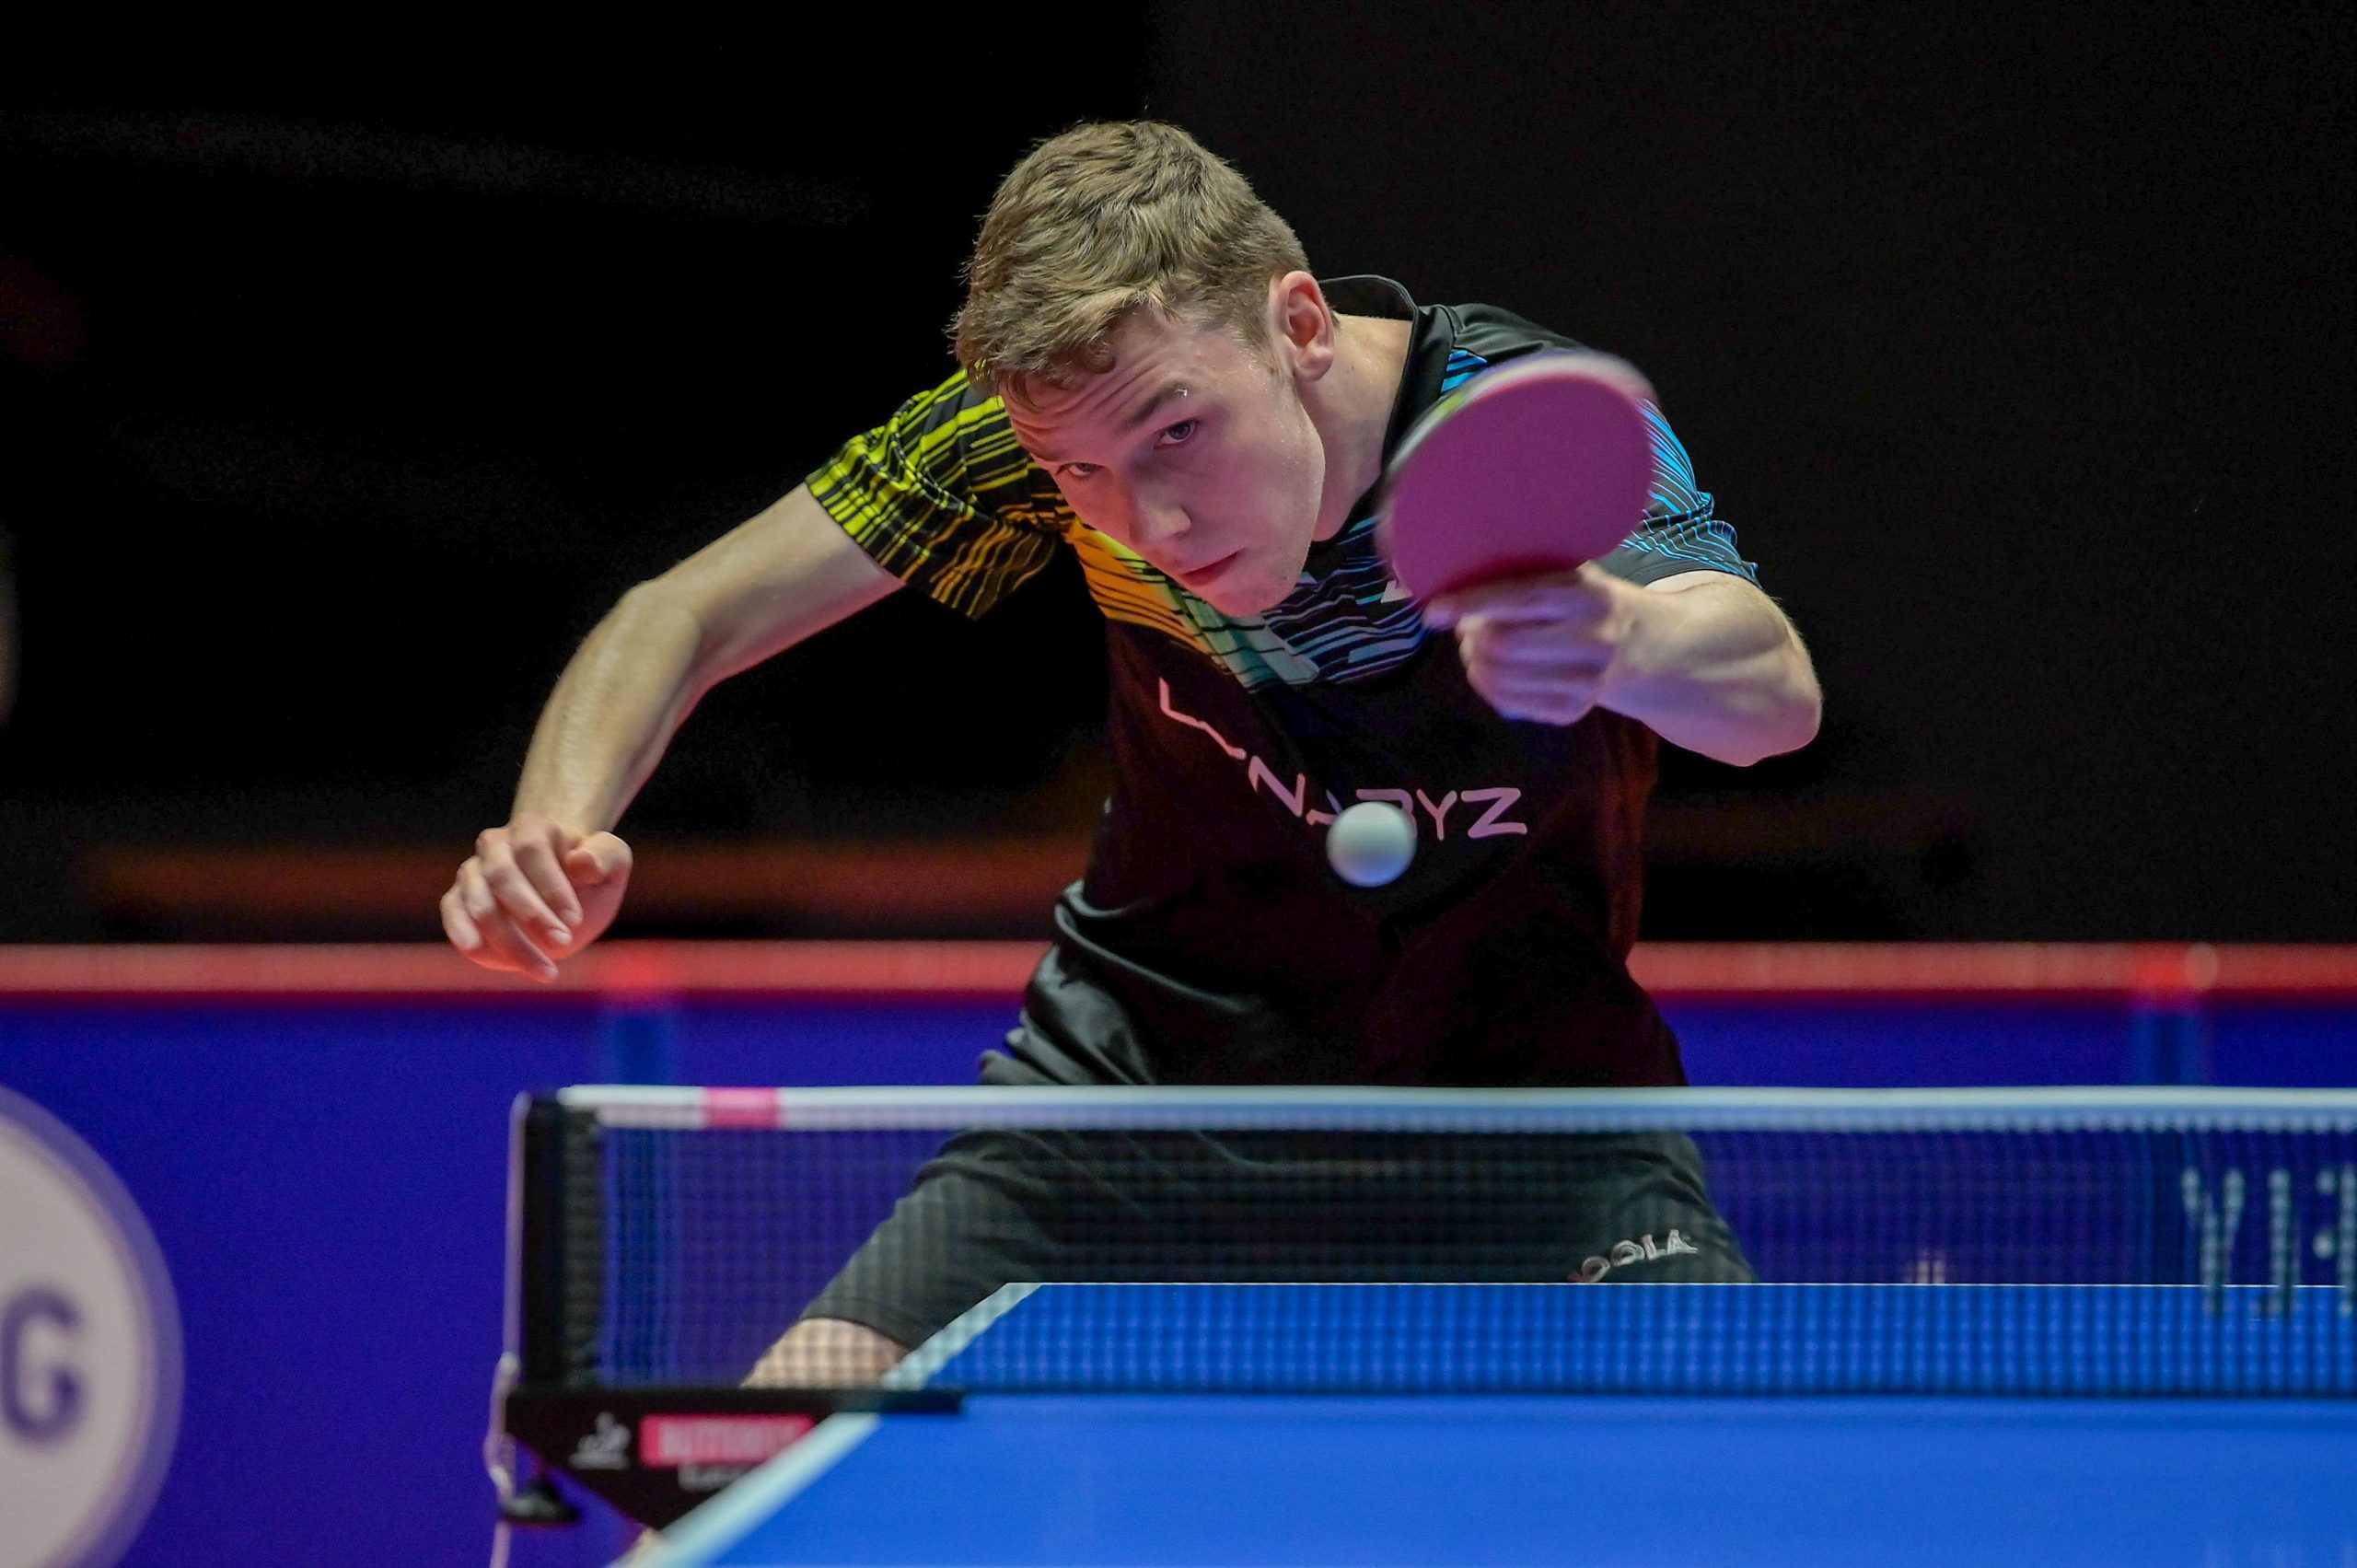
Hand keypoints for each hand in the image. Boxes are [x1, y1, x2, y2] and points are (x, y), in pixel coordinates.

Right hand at [441, 814, 633, 980]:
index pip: (532, 850)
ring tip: (547, 970)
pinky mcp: (458, 900)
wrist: (564, 889)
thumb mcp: (613, 861)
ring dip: (510, 941)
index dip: (551, 886)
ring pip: (480, 905)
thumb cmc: (590, 874)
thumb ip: (605, 856)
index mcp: (532, 828)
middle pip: (502, 877)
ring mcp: (472, 873)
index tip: (575, 920)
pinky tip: (482, 955)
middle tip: (563, 944)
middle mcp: (494, 845)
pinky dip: (464, 935)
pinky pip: (454, 915)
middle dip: (533, 916)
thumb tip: (580, 862)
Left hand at [1427, 565, 1640, 726]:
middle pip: (1503, 644)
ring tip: (1478, 647)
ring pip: (1499, 677)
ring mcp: (1586, 682)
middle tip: (1467, 628)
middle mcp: (1593, 641)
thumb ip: (1526, 572)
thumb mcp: (1569, 574)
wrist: (1636, 643)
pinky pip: (1506, 702)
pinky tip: (1489, 670)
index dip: (1471, 604)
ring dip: (1474, 661)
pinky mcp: (1571, 711)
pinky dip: (1485, 685)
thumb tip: (1454, 574)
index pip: (1520, 600)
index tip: (1434, 611)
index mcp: (1589, 597)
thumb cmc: (1583, 600)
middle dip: (1471, 636)